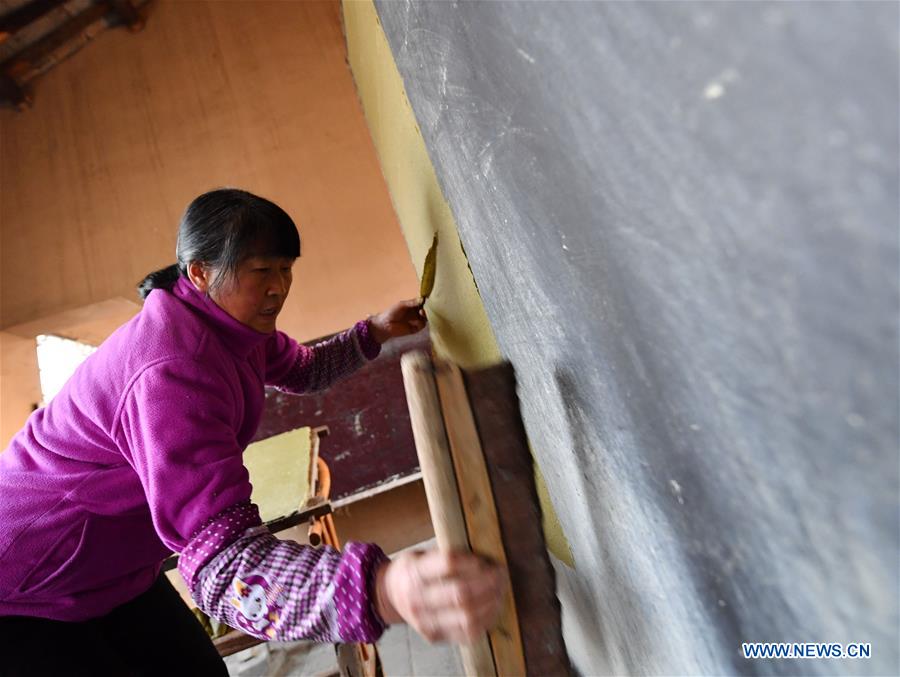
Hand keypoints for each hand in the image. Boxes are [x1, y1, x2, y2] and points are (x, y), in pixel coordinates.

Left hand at [369, 298, 426, 343]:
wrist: (385, 325)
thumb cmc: (392, 312)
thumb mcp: (402, 305)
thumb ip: (412, 302)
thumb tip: (422, 299)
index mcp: (413, 306)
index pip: (422, 303)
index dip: (425, 302)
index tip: (426, 301)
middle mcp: (416, 313)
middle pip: (426, 310)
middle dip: (427, 309)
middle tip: (424, 307)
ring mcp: (416, 320)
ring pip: (426, 318)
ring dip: (425, 315)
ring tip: (421, 313)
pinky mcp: (415, 329)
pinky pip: (422, 325)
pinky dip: (421, 323)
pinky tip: (418, 321)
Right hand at [374, 550, 504, 642]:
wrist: (389, 596)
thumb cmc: (413, 570)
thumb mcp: (421, 554)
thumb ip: (445, 555)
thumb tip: (484, 555)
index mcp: (415, 571)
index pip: (448, 564)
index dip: (472, 562)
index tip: (485, 560)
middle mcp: (418, 599)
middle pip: (461, 594)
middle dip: (488, 583)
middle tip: (500, 574)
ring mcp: (426, 622)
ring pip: (468, 617)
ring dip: (491, 603)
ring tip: (500, 591)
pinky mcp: (435, 637)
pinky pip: (468, 634)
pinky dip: (486, 621)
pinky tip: (493, 608)